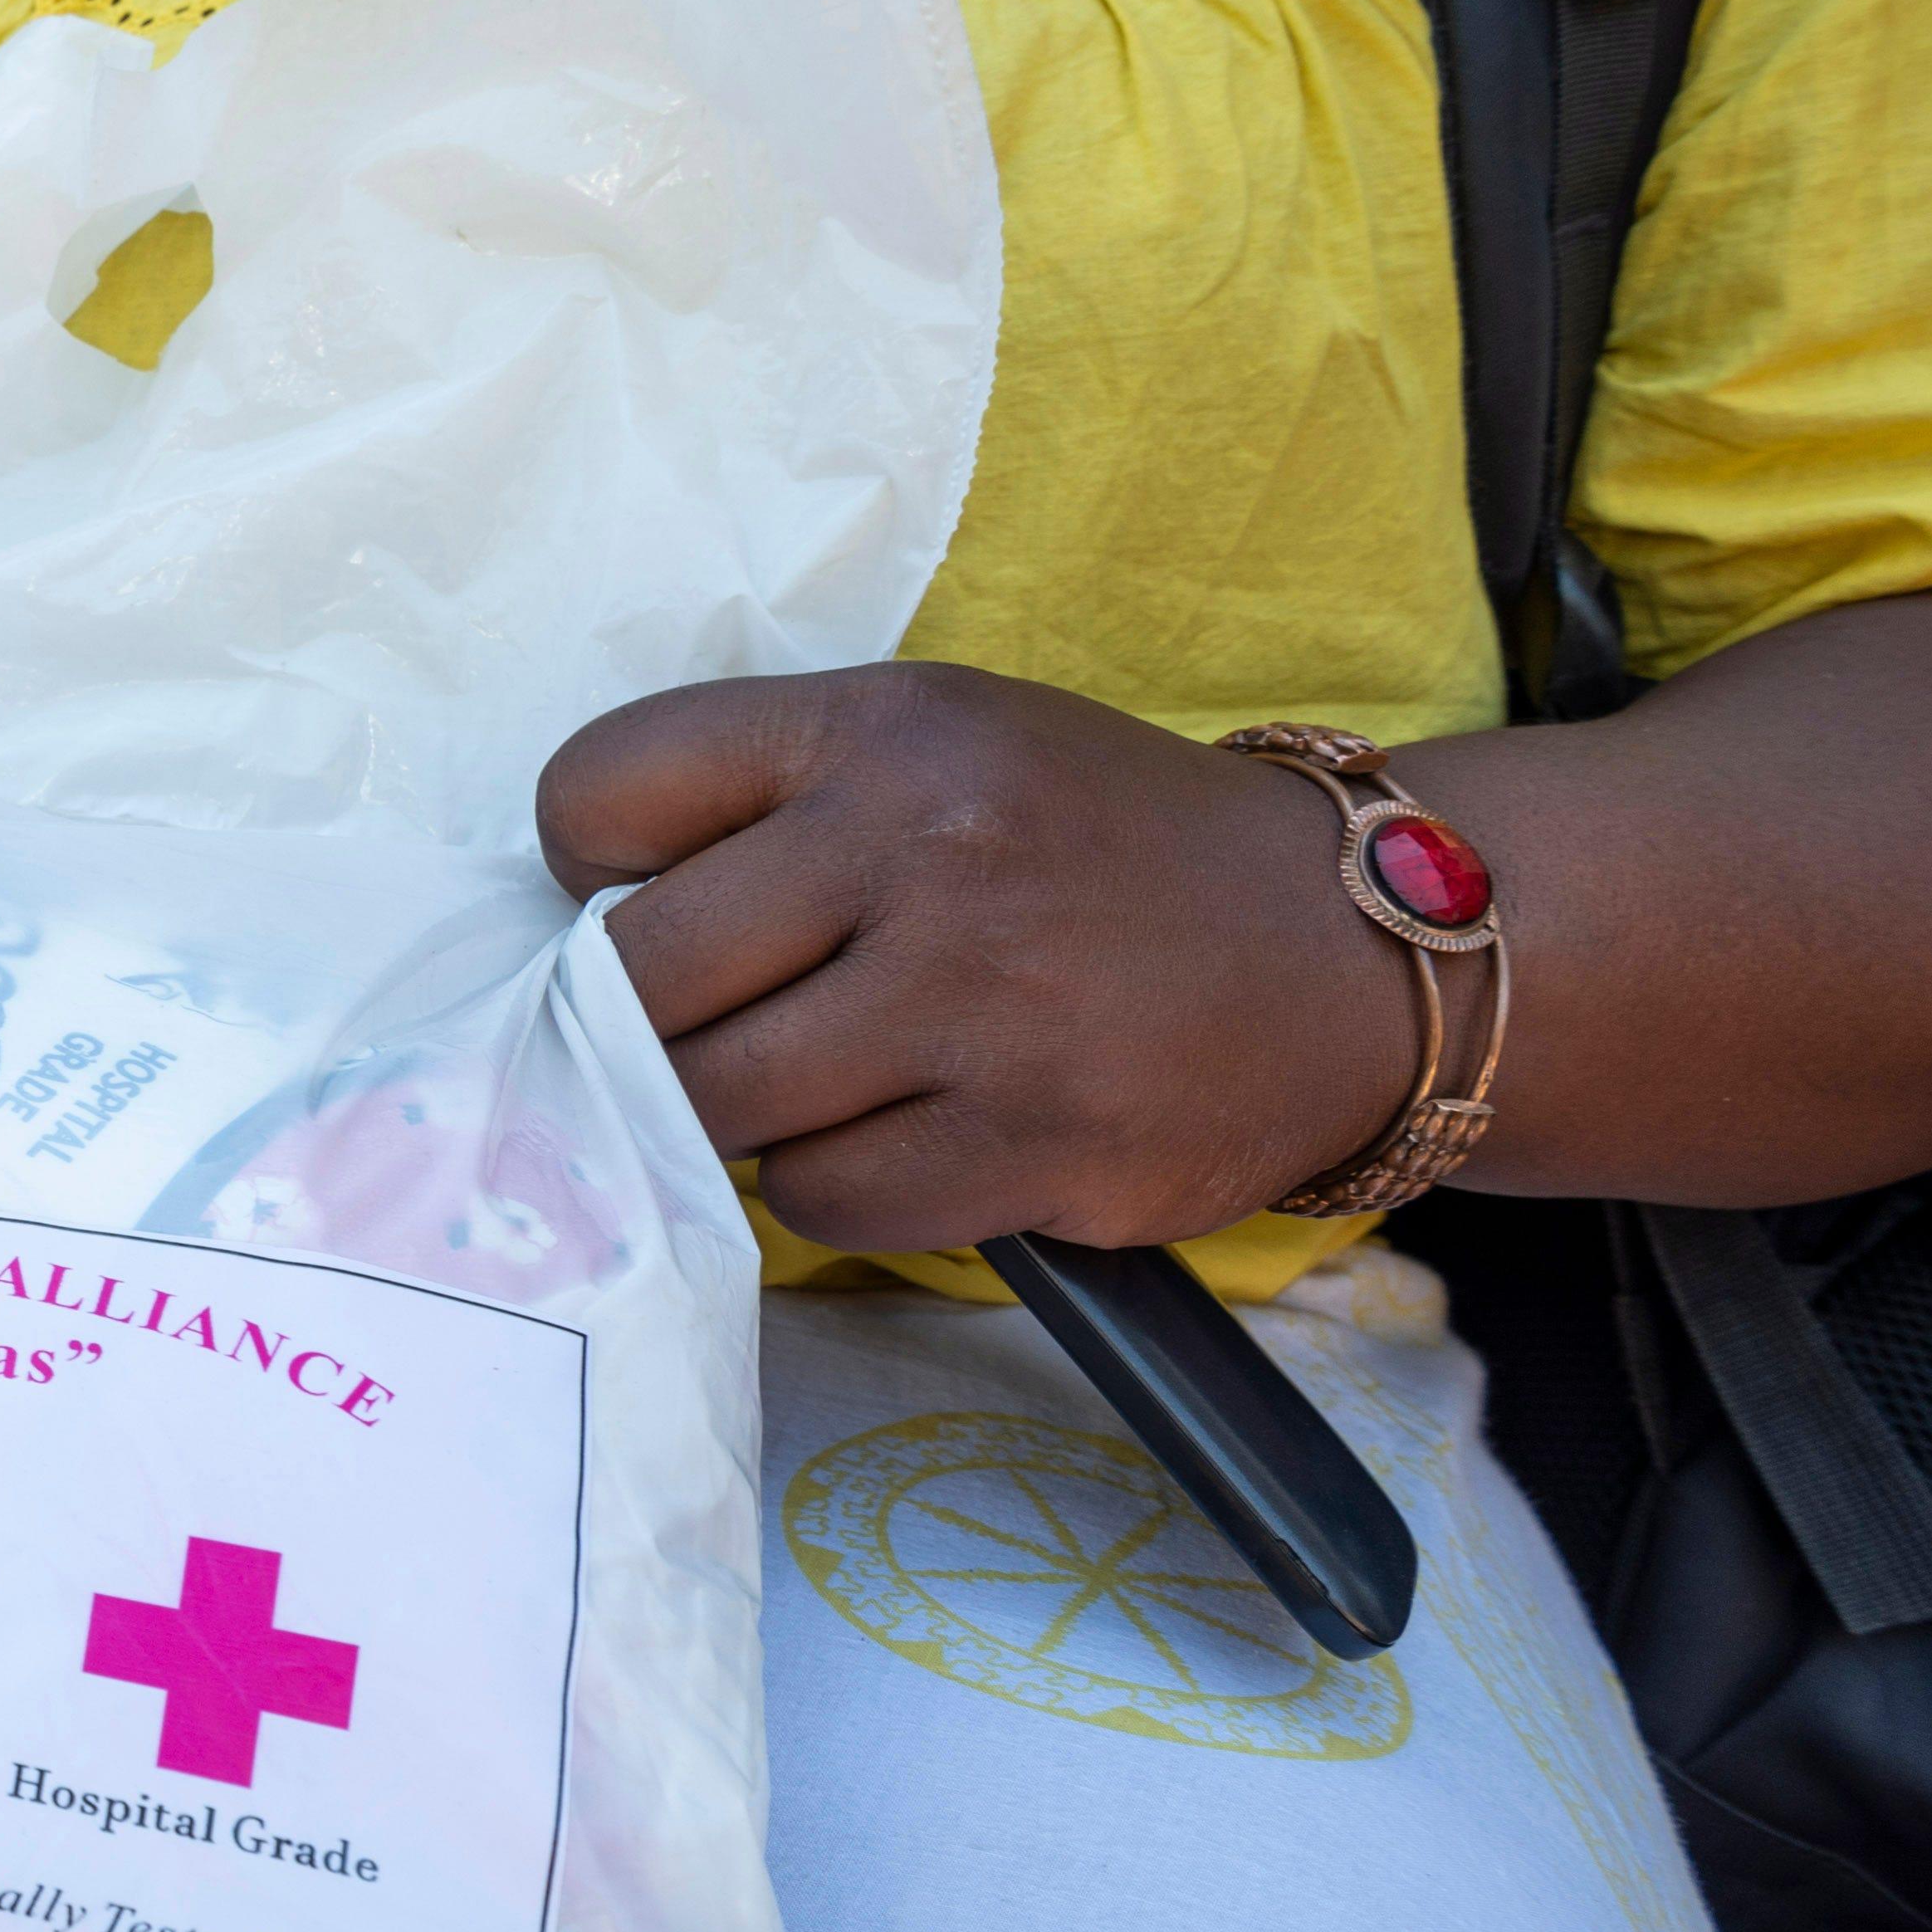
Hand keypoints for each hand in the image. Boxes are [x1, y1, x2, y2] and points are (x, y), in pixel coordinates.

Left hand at [539, 662, 1429, 1251]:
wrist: (1354, 946)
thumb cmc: (1098, 849)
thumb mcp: (944, 747)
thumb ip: (765, 802)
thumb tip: (577, 923)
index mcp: (887, 730)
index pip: (601, 789)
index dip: (590, 866)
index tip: (649, 894)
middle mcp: (930, 853)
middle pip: (636, 980)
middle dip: (647, 1018)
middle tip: (722, 1018)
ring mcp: (985, 1007)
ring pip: (718, 1107)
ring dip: (741, 1110)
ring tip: (833, 1073)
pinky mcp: (1036, 1143)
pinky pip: (824, 1201)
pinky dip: (839, 1183)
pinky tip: (916, 1133)